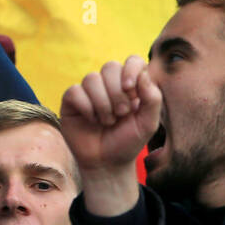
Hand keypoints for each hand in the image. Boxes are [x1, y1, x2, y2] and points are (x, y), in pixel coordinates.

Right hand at [60, 56, 161, 215]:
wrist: (107, 163)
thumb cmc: (128, 142)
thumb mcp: (148, 123)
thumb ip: (152, 98)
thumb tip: (143, 73)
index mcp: (130, 86)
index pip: (132, 61)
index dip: (130, 70)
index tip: (131, 90)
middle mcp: (109, 85)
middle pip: (110, 66)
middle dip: (117, 92)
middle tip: (122, 113)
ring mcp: (89, 91)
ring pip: (92, 78)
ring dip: (103, 104)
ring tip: (107, 121)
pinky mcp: (72, 100)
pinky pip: (75, 91)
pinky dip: (86, 107)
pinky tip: (91, 120)